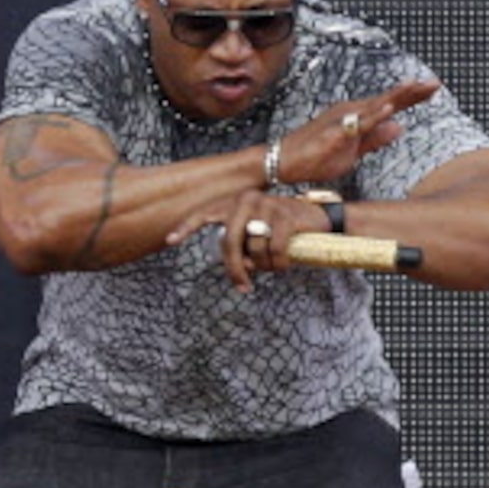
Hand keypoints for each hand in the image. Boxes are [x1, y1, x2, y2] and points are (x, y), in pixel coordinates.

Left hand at [168, 191, 326, 291]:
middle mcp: (246, 200)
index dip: (186, 227)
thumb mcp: (257, 232)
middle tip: (242, 287)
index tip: (170, 241)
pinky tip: (285, 265)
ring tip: (274, 267)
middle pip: (230, 242)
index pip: (204, 214)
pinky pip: (274, 250)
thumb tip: (238, 267)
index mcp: (234, 202)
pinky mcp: (285, 216)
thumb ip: (241, 243)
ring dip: (265, 267)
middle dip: (235, 269)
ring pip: (255, 250)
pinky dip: (279, 264)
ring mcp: (266, 205)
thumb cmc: (282, 229)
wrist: (317, 218)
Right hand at [270, 79, 443, 188]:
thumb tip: (399, 126)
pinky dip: (373, 115)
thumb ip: (376, 138)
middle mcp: (350, 112)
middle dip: (411, 92)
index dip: (412, 96)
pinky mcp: (333, 133)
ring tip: (415, 87)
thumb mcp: (353, 151)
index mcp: (357, 117)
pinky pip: (356, 124)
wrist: (283, 163)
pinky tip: (388, 109)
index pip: (389, 104)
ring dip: (394, 96)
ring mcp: (341, 121)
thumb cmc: (314, 157)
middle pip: (386, 100)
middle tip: (434, 83)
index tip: (433, 88)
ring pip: (373, 106)